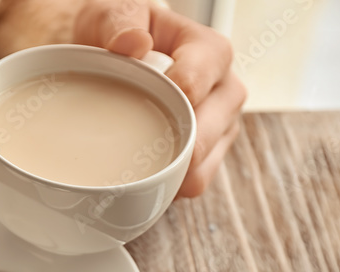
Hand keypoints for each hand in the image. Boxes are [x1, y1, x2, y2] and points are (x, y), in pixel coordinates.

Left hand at [73, 1, 245, 196]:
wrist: (116, 56)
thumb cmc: (120, 32)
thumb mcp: (113, 13)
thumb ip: (120, 21)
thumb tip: (133, 44)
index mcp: (210, 52)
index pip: (198, 85)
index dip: (168, 102)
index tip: (140, 107)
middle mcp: (226, 91)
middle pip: (205, 135)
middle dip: (165, 147)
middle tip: (126, 146)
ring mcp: (222, 126)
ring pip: (202, 167)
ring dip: (166, 173)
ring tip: (133, 162)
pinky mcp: (210, 154)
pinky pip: (194, 183)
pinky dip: (167, 186)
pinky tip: (144, 176)